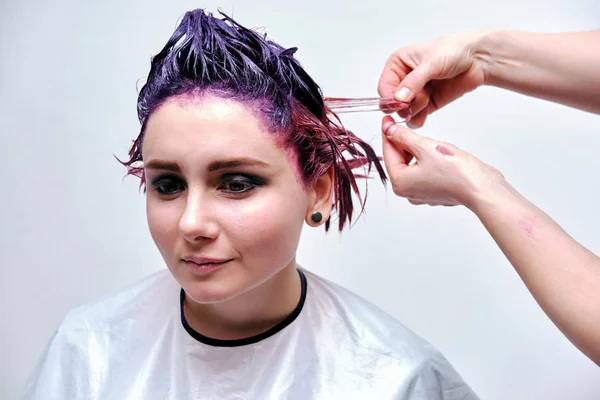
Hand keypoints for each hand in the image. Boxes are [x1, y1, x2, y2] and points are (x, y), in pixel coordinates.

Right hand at [377, 31, 490, 127]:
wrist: (478, 60)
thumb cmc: (454, 51)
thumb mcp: (431, 64)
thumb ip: (413, 82)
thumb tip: (398, 99)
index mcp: (397, 64)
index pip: (384, 87)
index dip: (390, 97)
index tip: (401, 102)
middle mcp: (402, 79)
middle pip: (391, 102)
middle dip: (404, 105)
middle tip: (418, 99)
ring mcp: (414, 93)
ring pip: (402, 112)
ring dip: (414, 110)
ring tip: (428, 98)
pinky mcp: (425, 104)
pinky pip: (414, 118)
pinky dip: (418, 118)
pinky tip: (427, 111)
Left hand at [381, 116, 505, 208]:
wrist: (482, 188)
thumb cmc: (456, 172)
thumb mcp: (425, 147)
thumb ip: (403, 137)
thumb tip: (389, 129)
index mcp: (400, 183)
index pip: (388, 153)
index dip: (388, 133)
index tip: (387, 119)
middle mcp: (408, 191)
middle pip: (398, 160)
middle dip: (403, 143)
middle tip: (406, 126)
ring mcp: (422, 193)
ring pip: (412, 164)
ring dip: (416, 150)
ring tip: (426, 140)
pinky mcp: (435, 191)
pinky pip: (424, 171)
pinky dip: (426, 159)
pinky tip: (436, 152)